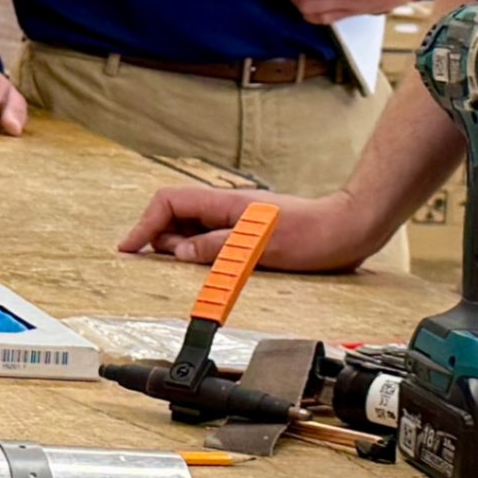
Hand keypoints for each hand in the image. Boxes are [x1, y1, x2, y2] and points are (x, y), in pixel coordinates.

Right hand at [125, 185, 375, 268]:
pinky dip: (202, 257)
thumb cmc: (313, 235)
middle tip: (158, 268)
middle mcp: (226, 209)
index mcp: (225, 203)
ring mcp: (237, 222)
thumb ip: (217, 248)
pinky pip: (213, 244)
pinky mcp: (248, 237)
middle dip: (160, 242)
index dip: (144, 224)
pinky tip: (211, 274)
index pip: (168, 202)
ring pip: (192, 233)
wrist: (348, 231)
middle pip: (175, 218)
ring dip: (182, 252)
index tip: (128, 248)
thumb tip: (179, 252)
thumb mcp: (260, 246)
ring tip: (187, 274)